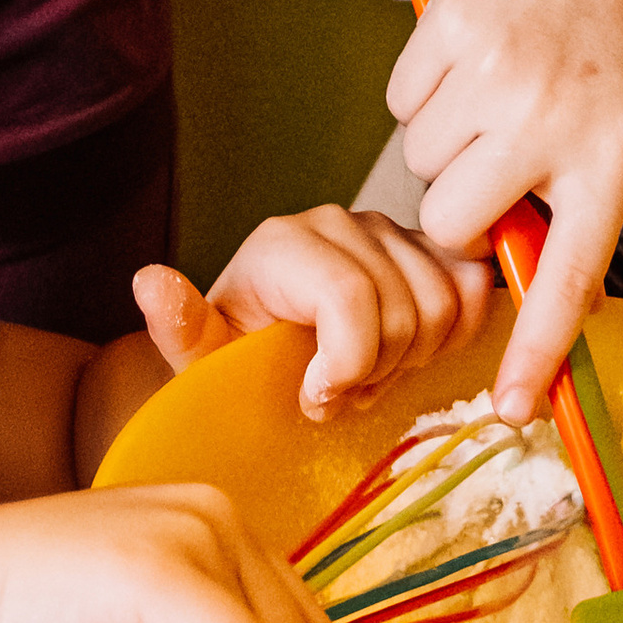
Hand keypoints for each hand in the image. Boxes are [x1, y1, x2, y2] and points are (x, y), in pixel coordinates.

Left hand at [135, 209, 492, 421]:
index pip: (350, 300)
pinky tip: (409, 353)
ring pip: (444, 305)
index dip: (347, 366)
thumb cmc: (237, 357)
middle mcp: (338, 222)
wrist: (264, 347)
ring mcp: (389, 229)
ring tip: (366, 373)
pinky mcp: (428, 245)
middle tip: (338, 392)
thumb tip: (150, 280)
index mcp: (283, 242)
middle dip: (375, 373)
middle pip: (403, 313)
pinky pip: (472, 288)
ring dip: (412, 360)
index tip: (317, 399)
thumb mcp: (201, 356)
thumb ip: (179, 324)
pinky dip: (454, 333)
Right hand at [386, 0, 622, 421]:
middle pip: (452, 223)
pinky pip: (402, 102)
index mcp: (607, 160)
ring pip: (420, 163)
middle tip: (495, 165)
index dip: (535, 352)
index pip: (566, 280)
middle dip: (461, 206)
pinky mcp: (448, 29)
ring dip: (445, 144)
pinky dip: (424, 92)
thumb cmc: (615, 48)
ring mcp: (495, 73)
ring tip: (492, 97)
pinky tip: (467, 61)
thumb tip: (533, 294)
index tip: (515, 410)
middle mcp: (549, 122)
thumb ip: (578, 210)